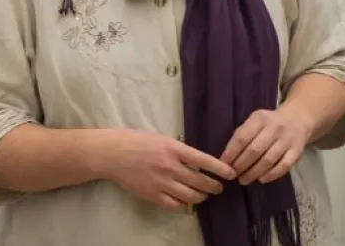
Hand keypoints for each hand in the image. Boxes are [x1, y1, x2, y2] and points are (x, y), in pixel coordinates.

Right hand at [98, 129, 236, 210]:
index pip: (203, 160)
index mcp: (173, 148)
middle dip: (214, 186)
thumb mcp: (161, 139)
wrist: (113, 154)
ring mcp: (161, 182)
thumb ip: (178, 150)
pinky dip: (184, 204)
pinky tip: (186, 201)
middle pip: (200, 181)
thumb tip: (196, 161)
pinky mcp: (152, 195)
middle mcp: (170, 166)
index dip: (219, 168)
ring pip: (190, 195)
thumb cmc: (137, 141)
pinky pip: (175, 204)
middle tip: (219, 187)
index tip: (231, 174)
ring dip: (201, 196)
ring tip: (205, 195)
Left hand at [220, 109, 310, 185]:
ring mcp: (287, 139)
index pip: (242, 137)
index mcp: (260, 118)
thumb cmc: (268, 123)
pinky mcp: (297, 151)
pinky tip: (261, 180)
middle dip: (241, 165)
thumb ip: (241, 135)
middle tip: (233, 175)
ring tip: (243, 180)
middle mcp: (274, 127)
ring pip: (268, 160)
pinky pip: (284, 166)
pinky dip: (272, 175)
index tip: (223, 165)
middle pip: (254, 150)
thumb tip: (226, 157)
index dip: (231, 153)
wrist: (297, 119)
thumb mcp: (254, 121)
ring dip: (253, 173)